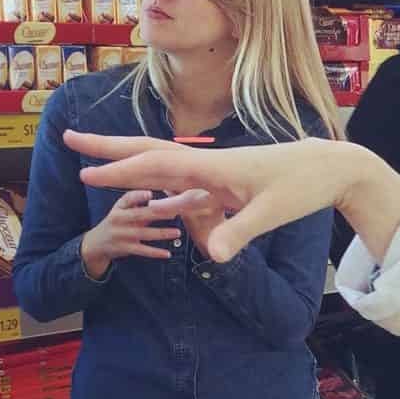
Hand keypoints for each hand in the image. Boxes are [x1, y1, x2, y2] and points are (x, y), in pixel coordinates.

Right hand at [64, 131, 399, 264]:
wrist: (332, 168)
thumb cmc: (304, 187)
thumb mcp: (273, 214)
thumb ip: (240, 233)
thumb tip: (211, 258)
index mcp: (215, 167)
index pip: (156, 165)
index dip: (120, 172)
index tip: (86, 175)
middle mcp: (209, 162)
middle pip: (149, 150)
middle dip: (109, 148)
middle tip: (68, 140)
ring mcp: (216, 168)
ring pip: (162, 161)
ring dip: (128, 160)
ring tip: (95, 163)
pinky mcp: (226, 178)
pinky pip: (181, 175)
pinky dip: (156, 176)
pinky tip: (144, 184)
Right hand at [80, 190, 180, 276]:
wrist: (96, 243)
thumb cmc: (117, 223)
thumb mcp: (122, 210)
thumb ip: (139, 204)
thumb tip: (163, 197)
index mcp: (119, 208)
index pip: (127, 199)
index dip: (138, 196)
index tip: (150, 194)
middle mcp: (118, 220)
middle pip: (139, 215)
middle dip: (158, 213)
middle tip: (175, 212)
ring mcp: (121, 234)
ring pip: (144, 234)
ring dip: (162, 233)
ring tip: (177, 232)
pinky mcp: (125, 248)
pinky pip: (143, 251)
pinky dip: (156, 252)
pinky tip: (167, 253)